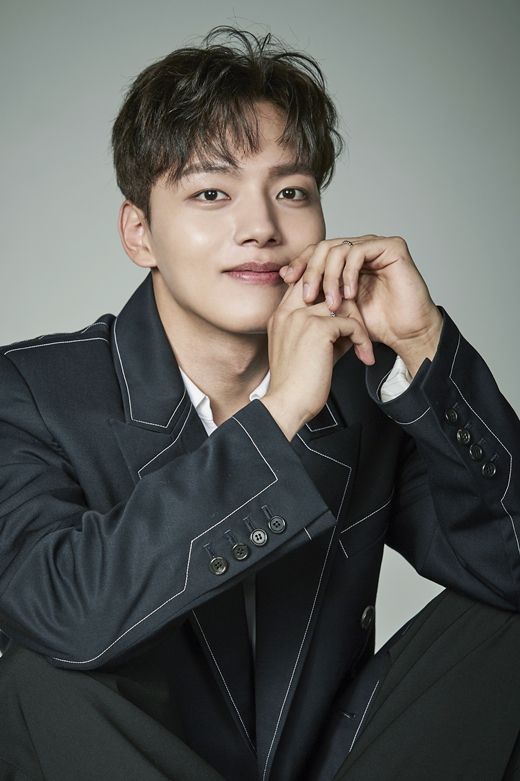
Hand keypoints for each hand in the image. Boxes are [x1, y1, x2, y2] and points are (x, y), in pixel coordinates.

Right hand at [260, 274, 374, 439]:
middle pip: (326, 285)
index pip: (307, 285)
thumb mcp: (309, 351)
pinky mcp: (318, 328)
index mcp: (281, 315)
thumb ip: (326, 332)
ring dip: (358, 324)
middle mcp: (288, 311)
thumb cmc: (297, 385)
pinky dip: (363, 340)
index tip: (345, 316)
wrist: (287, 405)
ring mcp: (302, 317)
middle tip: (358, 328)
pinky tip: (364, 356)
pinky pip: (351, 324)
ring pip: (343, 303)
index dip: (330, 295)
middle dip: (347, 302)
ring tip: (362, 346)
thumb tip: (351, 324)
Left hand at [279, 235, 442, 374]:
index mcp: (345, 260)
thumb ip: (312, 290)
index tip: (287, 280)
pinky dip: (349, 273)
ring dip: (330, 277)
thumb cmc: (373, 324)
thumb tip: (282, 275)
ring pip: (339, 248)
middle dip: (311, 271)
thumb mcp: (333, 308)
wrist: (405, 334)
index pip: (315, 252)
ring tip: (331, 303)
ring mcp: (375, 245)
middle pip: (324, 247)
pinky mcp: (392, 246)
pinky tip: (349, 295)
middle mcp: (359, 248)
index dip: (300, 263)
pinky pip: (359, 250)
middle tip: (306, 297)